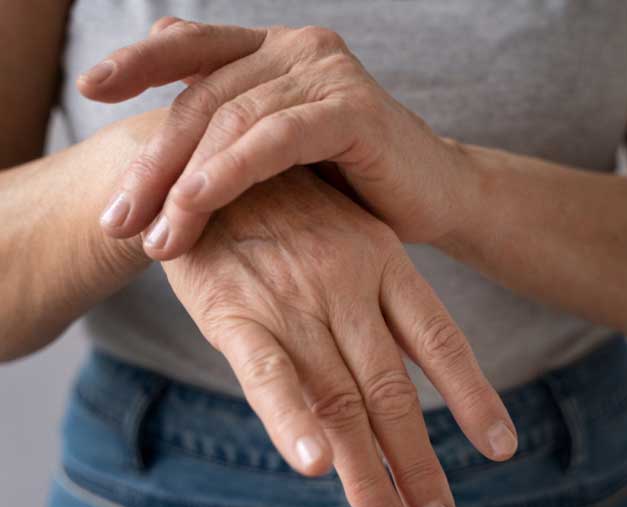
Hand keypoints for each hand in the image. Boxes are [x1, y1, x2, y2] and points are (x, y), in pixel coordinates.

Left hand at [80, 17, 464, 259]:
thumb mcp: (285, 156)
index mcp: (276, 53)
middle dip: (154, 163)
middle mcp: (298, 49)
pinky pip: (276, 137)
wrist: (434, 199)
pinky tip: (196, 202)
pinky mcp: (352, 108)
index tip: (88, 90)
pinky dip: (231, 170)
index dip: (139, 62)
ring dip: (184, 181)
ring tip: (154, 234)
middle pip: (204, 98)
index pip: (195, 47)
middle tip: (118, 218)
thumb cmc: (354, 185)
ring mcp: (326, 73)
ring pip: (233, 119)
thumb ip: (236, 134)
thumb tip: (178, 138)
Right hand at [161, 167, 516, 506]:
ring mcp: (293, 299)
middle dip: (417, 461)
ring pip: (339, 396)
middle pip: (391, 388)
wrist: (205, 170)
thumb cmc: (281, 214)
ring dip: (367, 470)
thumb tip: (399, 372)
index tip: (499, 447)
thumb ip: (371, 301)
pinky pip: (268, 372)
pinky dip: (292, 418)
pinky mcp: (234, 312)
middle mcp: (346, 283)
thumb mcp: (343, 235)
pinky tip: (315, 466)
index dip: (472, 394)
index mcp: (381, 260)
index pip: (440, 338)